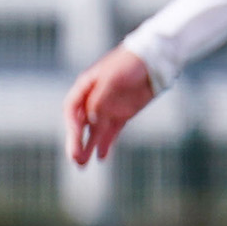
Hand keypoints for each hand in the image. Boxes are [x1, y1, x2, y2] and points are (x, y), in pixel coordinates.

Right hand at [64, 48, 155, 166]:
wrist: (154, 60)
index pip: (72, 109)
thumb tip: (91, 120)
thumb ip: (101, 98)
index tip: (75, 135)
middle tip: (74, 158)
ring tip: (81, 165)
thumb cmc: (130, 63)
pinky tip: (101, 157)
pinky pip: (112, 132)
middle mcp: (93, 100)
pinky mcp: (123, 114)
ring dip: (89, 146)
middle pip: (81, 124)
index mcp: (86, 87)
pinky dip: (106, 144)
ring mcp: (108, 108)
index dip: (72, 123)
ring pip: (95, 131)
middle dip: (76, 141)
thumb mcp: (113, 78)